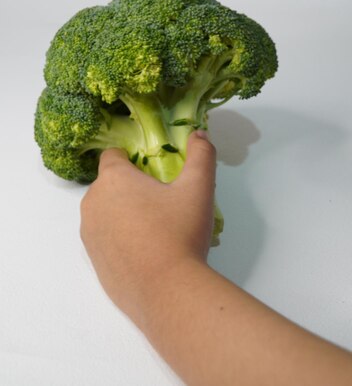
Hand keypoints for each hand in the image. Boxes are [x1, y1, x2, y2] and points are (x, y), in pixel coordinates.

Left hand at [80, 131, 215, 324]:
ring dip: (124, 214)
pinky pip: (105, 240)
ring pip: (106, 213)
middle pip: (109, 185)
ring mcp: (89, 235)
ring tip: (156, 230)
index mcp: (112, 179)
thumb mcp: (198, 188)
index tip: (153, 171)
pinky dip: (121, 240)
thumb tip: (199, 134)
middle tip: (162, 202)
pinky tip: (147, 253)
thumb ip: (201, 155)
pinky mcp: (93, 262)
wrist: (167, 293)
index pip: (113, 155)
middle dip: (130, 188)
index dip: (132, 158)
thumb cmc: (180, 233)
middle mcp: (92, 203)